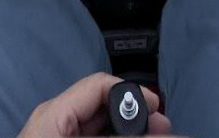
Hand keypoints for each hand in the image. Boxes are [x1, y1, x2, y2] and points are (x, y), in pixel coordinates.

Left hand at [17, 71, 172, 136]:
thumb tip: (164, 133)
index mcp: (54, 114)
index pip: (98, 86)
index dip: (130, 93)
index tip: (157, 110)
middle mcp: (55, 122)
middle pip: (102, 107)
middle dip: (133, 118)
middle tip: (161, 130)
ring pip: (99, 129)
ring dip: (126, 136)